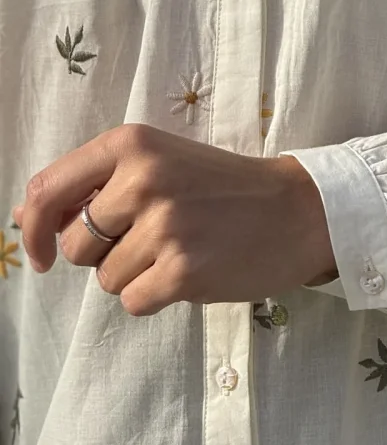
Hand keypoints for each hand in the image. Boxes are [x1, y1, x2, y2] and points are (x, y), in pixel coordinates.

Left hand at [12, 123, 336, 315]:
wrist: (299, 210)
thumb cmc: (225, 188)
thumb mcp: (160, 163)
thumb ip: (93, 185)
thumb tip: (23, 217)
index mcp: (132, 143)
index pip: (48, 189)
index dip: (37, 227)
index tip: (45, 251)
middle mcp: (143, 179)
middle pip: (75, 244)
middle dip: (102, 252)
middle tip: (155, 235)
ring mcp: (164, 226)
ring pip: (104, 278)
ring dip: (135, 274)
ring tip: (182, 248)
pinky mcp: (182, 271)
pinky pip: (132, 301)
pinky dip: (156, 296)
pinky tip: (192, 270)